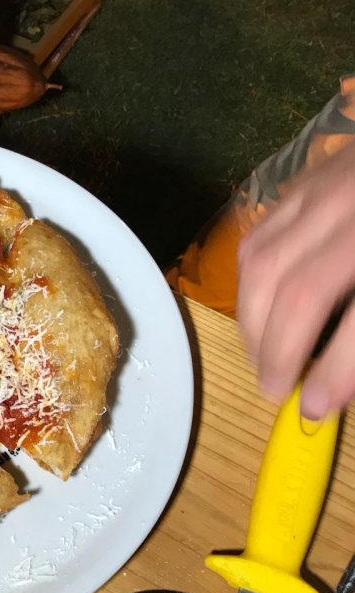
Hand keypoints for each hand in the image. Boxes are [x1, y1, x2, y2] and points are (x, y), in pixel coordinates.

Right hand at [237, 140, 354, 417]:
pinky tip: (259, 311)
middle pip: (295, 293)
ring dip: (252, 322)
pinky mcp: (303, 184)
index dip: (336, 370)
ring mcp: (324, 191)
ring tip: (261, 356)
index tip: (317, 408)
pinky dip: (249, 284)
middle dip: (277, 351)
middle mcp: (354, 213)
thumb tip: (345, 381)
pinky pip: (256, 239)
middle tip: (276, 389)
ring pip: (261, 265)